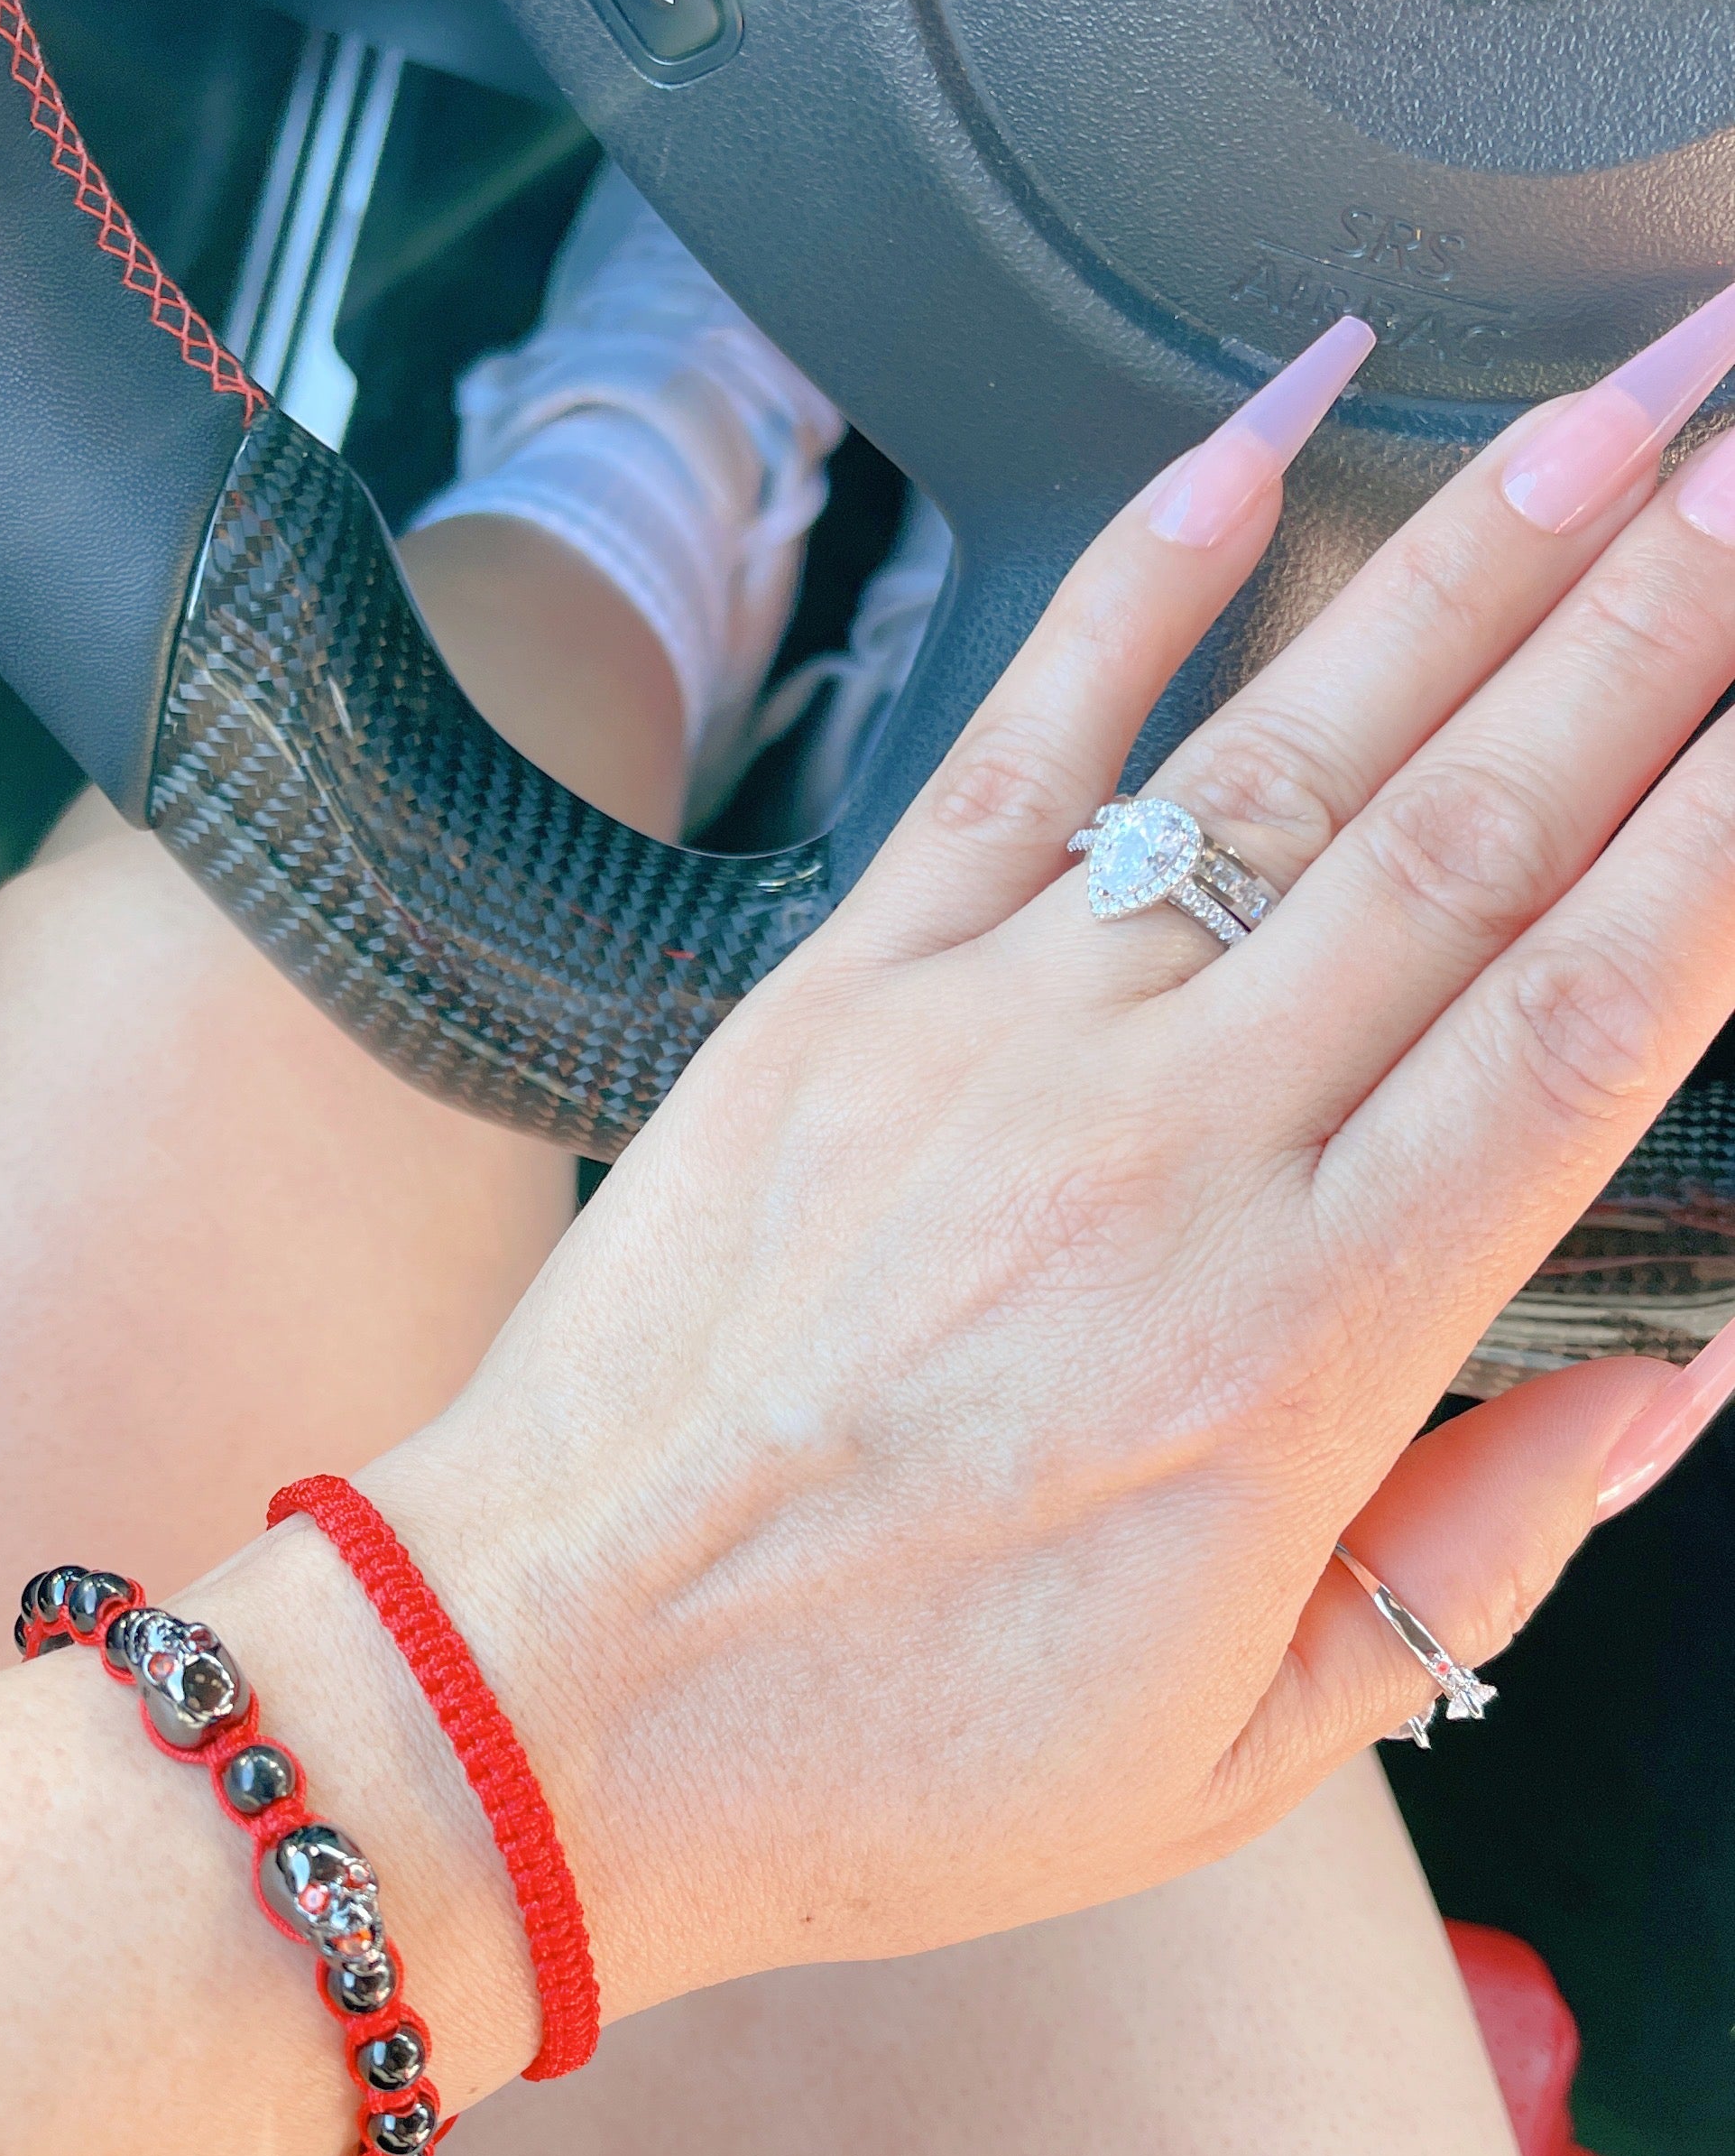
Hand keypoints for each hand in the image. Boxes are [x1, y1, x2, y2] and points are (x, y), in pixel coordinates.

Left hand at [370, 291, 1734, 2018]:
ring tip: (1637, 405)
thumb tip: (1674, 1378)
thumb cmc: (878, 1750)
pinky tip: (1267, 429)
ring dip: (1480, 553)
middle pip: (1481, 828)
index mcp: (1302, 1339)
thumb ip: (1479, 1548)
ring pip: (1286, 748)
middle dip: (1674, 618)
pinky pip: (1019, 732)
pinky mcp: (848, 981)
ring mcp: (997, 1033)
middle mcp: (1168, 1145)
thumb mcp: (1238, 1748)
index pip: (1597, 1022)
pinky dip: (1143, 568)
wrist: (534, 1693)